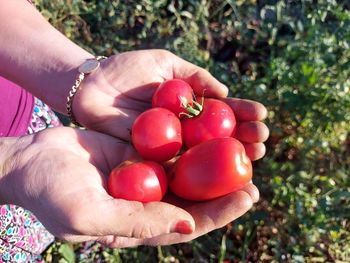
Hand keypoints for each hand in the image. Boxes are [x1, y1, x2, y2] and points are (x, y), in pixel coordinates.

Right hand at [0, 127, 257, 246]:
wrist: (31, 162)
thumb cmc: (51, 194)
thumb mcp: (89, 215)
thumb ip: (136, 223)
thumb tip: (188, 226)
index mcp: (143, 225)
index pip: (191, 222)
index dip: (222, 211)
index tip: (248, 196)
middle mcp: (150, 202)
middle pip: (198, 196)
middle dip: (227, 185)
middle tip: (255, 168)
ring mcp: (145, 175)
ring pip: (188, 170)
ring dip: (214, 160)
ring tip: (243, 145)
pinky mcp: (139, 152)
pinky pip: (171, 147)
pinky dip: (190, 140)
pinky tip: (211, 128)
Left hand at [73, 50, 267, 159]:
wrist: (91, 85)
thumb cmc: (127, 70)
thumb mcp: (164, 63)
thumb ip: (194, 75)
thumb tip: (223, 92)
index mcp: (188, 107)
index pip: (221, 112)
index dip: (242, 114)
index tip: (261, 114)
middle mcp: (183, 130)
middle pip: (218, 138)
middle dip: (243, 139)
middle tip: (262, 141)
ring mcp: (168, 147)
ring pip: (203, 156)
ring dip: (228, 159)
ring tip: (253, 158)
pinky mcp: (151, 160)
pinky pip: (176, 168)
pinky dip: (198, 174)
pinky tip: (218, 177)